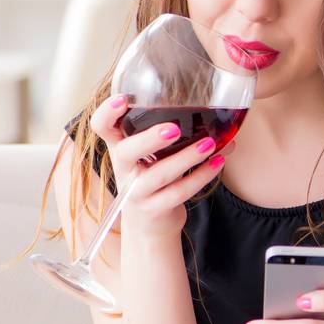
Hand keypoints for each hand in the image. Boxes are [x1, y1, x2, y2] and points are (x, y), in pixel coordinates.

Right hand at [93, 93, 233, 239]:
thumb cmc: (155, 180)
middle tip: (174, 129)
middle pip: (125, 152)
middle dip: (148, 139)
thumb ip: (178, 138)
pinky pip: (177, 193)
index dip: (106, 113)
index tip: (124, 98)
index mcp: (121, 148)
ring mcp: (136, 192)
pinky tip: (217, 163)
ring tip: (209, 144)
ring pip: (157, 175)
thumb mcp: (156, 156)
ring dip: (186, 158)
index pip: (102, 128)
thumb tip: (222, 121)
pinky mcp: (153, 209)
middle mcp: (124, 169)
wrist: (150, 225)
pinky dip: (200, 177)